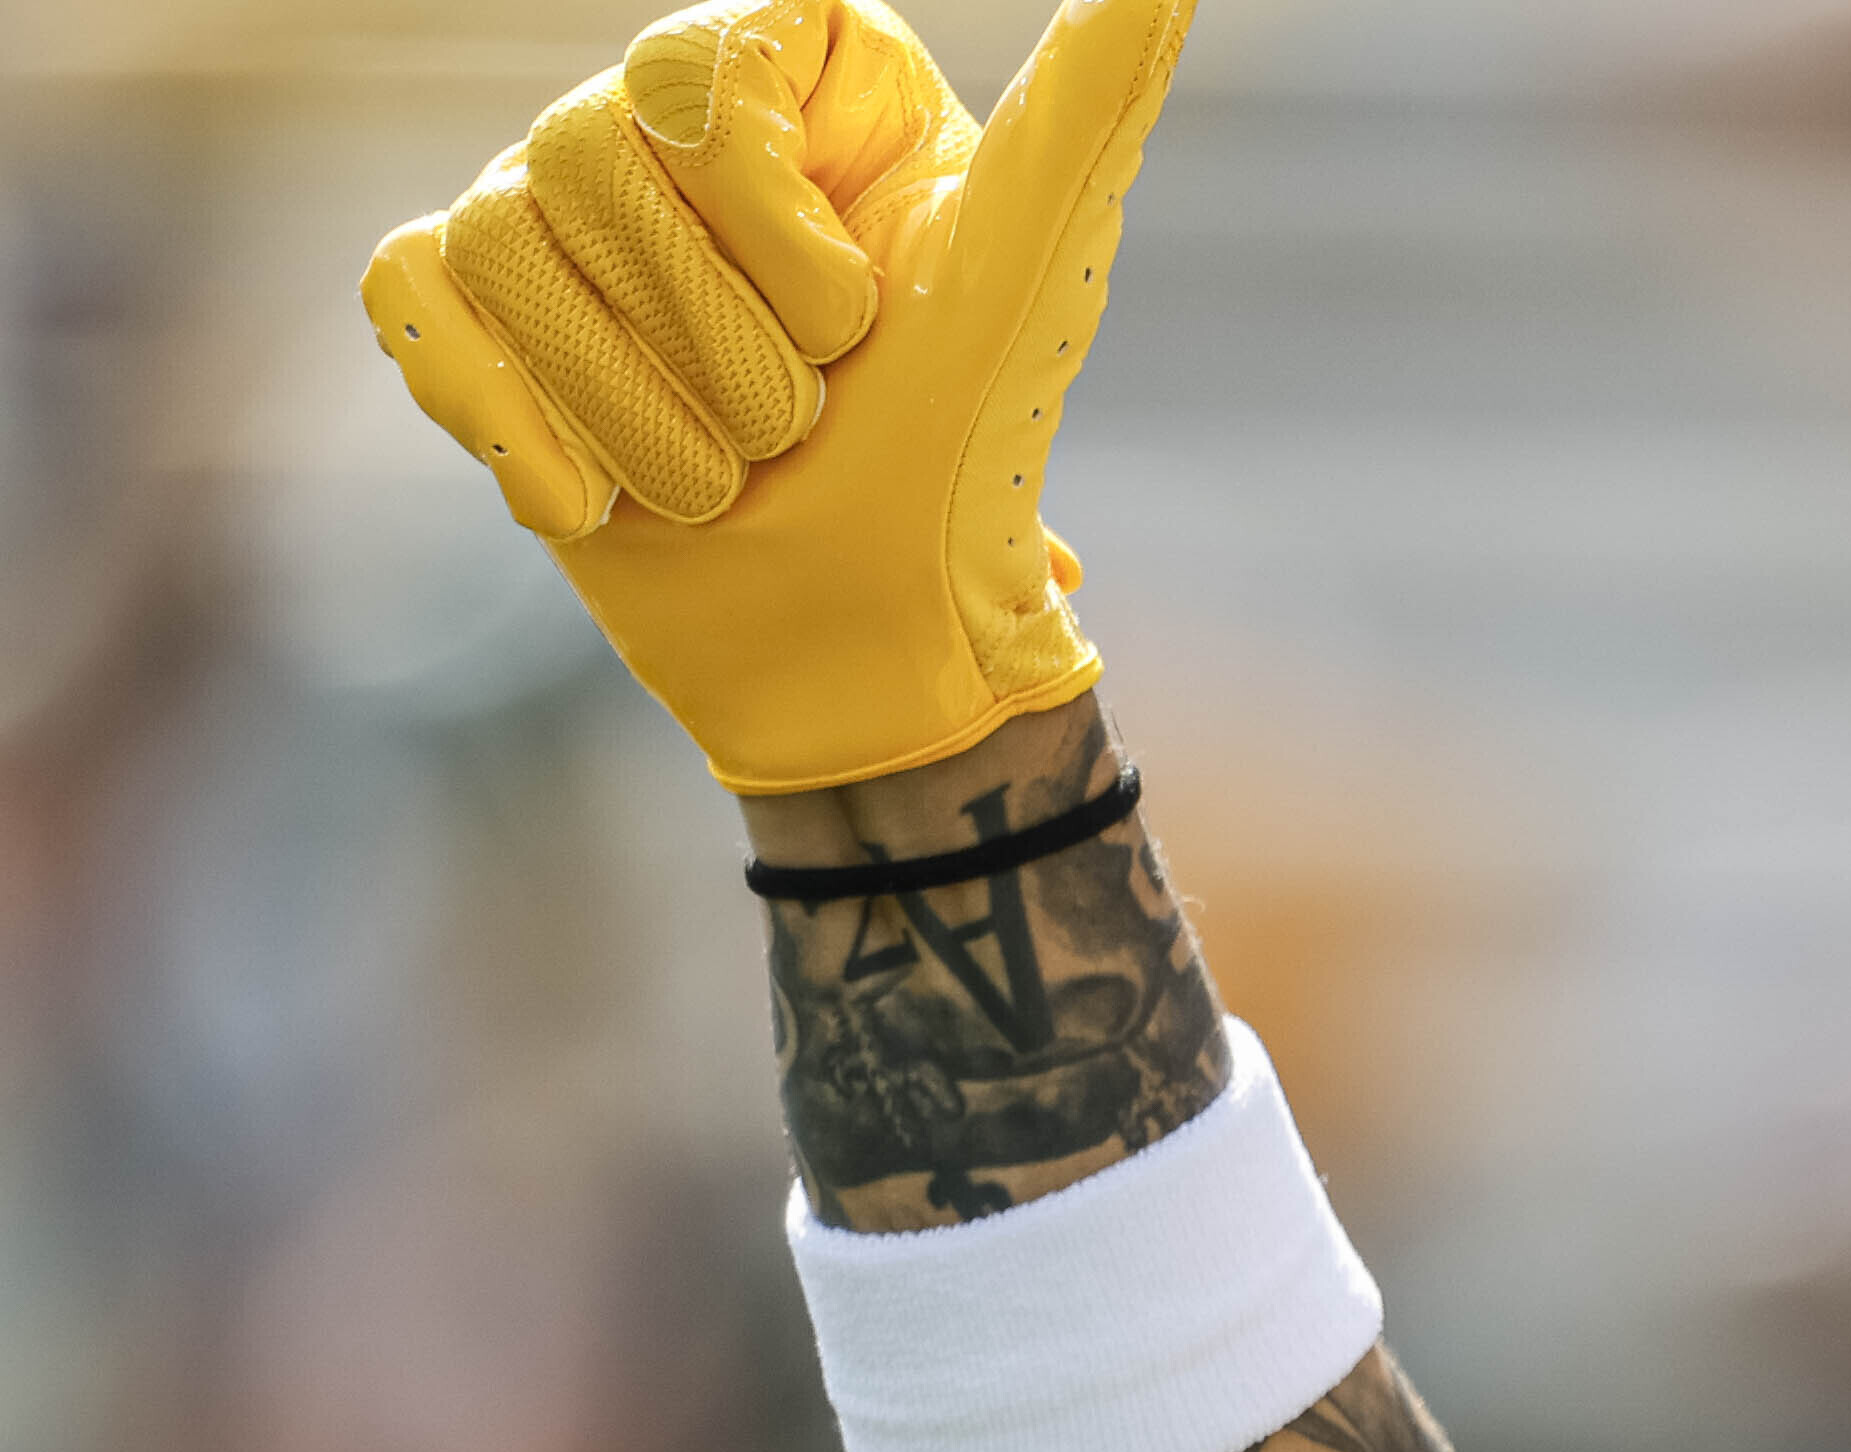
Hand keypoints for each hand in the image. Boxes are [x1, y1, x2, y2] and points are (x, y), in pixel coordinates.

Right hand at [361, 0, 1190, 796]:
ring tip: (721, 479)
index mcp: (796, 74)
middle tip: (796, 429)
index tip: (853, 327)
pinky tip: (594, 501)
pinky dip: (510, 419)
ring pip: (499, 239)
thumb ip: (1089, 110)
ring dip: (632, 409)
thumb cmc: (959, 453)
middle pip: (583, 153)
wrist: (864, 638)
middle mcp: (660, 116)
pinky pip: (416, 304)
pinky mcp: (472, 307)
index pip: (696, 67)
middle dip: (714, 347)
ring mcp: (553, 205)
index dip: (767, 227)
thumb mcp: (1032, 271)